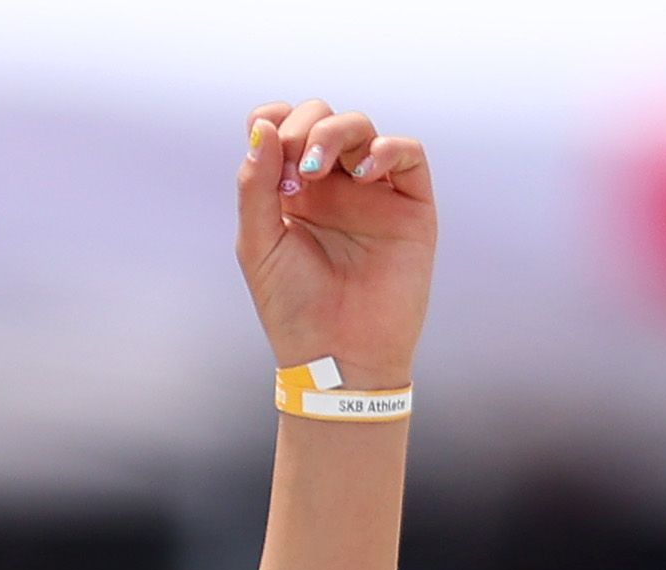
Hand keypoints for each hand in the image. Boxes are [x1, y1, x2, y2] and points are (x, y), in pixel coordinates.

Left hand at [234, 101, 435, 392]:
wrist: (338, 354)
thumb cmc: (293, 308)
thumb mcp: (258, 245)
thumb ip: (255, 186)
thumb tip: (261, 126)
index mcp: (290, 192)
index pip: (282, 128)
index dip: (273, 118)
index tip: (265, 137)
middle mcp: (331, 186)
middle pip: (320, 118)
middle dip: (304, 128)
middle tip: (295, 171)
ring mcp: (371, 192)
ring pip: (361, 127)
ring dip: (335, 133)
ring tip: (316, 170)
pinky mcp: (410, 205)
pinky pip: (407, 153)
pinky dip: (387, 149)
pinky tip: (364, 173)